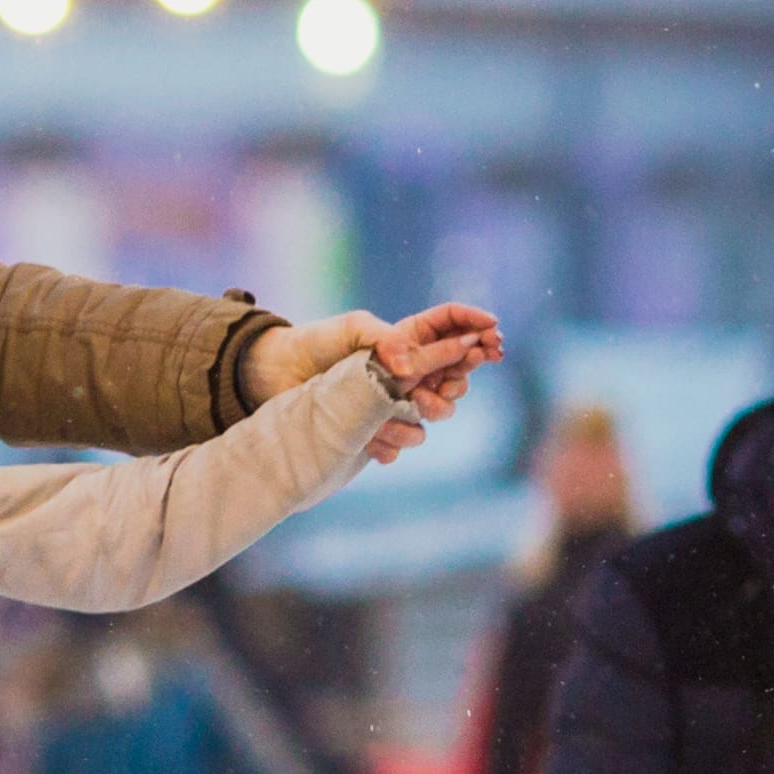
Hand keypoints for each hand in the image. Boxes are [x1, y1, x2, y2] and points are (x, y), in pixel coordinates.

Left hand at [259, 303, 503, 467]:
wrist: (279, 374)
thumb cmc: (317, 343)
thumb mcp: (355, 328)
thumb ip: (390, 341)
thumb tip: (413, 366)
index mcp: (410, 339)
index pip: (455, 330)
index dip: (478, 330)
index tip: (494, 336)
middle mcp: (409, 372)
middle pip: (456, 379)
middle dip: (457, 382)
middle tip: (444, 384)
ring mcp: (396, 403)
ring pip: (436, 415)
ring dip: (428, 413)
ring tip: (407, 405)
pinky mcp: (378, 431)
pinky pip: (403, 444)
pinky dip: (391, 442)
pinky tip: (373, 435)